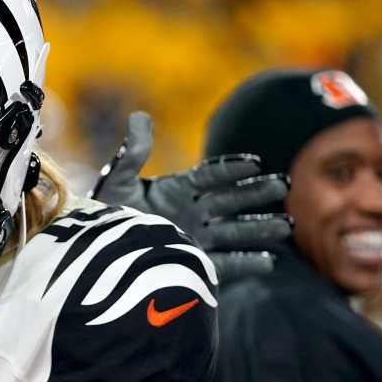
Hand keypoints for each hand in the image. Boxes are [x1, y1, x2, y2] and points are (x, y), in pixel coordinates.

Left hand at [91, 111, 291, 282]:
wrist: (95, 253)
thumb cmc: (103, 215)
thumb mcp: (116, 181)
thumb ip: (132, 153)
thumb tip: (139, 117)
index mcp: (175, 190)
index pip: (210, 175)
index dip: (231, 168)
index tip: (254, 163)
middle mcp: (189, 213)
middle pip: (230, 201)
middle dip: (256, 194)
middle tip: (284, 185)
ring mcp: (193, 239)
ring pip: (233, 231)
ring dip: (259, 228)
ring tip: (286, 225)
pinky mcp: (191, 265)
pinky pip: (224, 264)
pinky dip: (245, 263)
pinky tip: (268, 261)